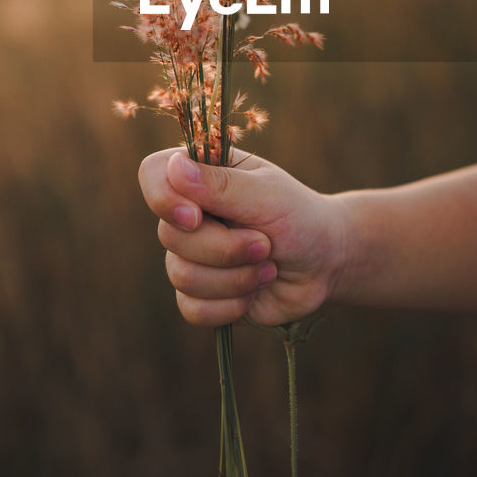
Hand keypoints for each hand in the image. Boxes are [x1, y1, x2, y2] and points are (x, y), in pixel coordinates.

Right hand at [139, 148, 345, 326]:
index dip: (163, 198)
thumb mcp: (267, 195)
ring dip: (235, 278)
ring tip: (267, 266)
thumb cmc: (299, 217)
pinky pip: (191, 308)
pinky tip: (254, 293)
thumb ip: (221, 185)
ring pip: (181, 275)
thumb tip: (173, 167)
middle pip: (169, 235)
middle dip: (225, 248)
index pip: (152, 174)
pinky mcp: (200, 294)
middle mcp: (188, 213)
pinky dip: (229, 306)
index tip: (196, 217)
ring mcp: (191, 254)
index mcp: (200, 175)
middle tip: (265, 243)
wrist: (325, 263)